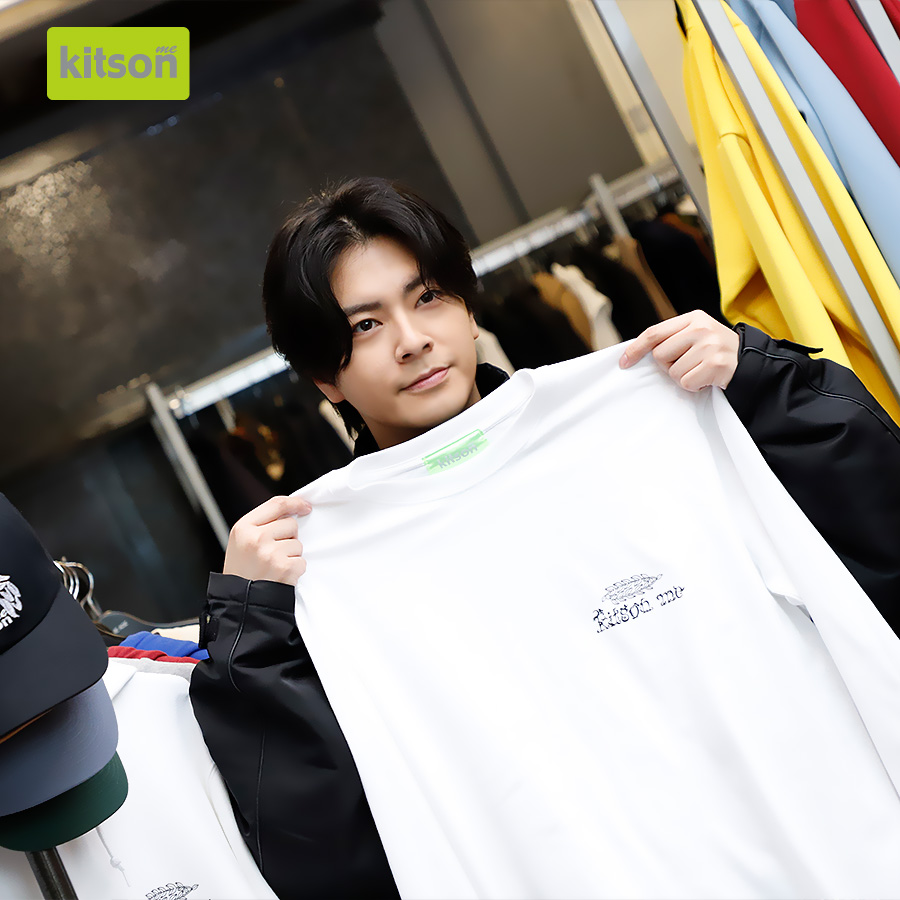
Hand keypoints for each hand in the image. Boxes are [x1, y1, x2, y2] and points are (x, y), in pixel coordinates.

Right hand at [223, 495, 311, 584]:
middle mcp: (256, 538)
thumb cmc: (243, 571)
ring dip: (292, 555)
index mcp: (243, 527)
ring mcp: (270, 552)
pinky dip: (295, 570)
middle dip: (289, 537)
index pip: (276, 504)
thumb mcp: (242, 542)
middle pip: (291, 524)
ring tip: (274, 566)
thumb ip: (262, 525)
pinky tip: (281, 576)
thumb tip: (292, 511)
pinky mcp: (283, 567)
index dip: (294, 503)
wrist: (241, 602)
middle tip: (274, 553)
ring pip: (298, 543)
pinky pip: (302, 561)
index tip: (305, 507)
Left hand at [619, 311, 738, 390]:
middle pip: (660, 355)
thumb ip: (673, 337)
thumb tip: (637, 351)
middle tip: (689, 364)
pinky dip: (694, 386)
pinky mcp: (716, 365)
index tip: (624, 362)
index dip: (636, 348)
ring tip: (701, 370)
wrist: (752, 362)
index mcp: (693, 318)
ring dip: (684, 377)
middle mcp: (701, 328)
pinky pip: (686, 383)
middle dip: (669, 365)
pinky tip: (707, 379)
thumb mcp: (697, 335)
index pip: (654, 333)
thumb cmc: (716, 351)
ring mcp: (710, 346)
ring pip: (673, 372)